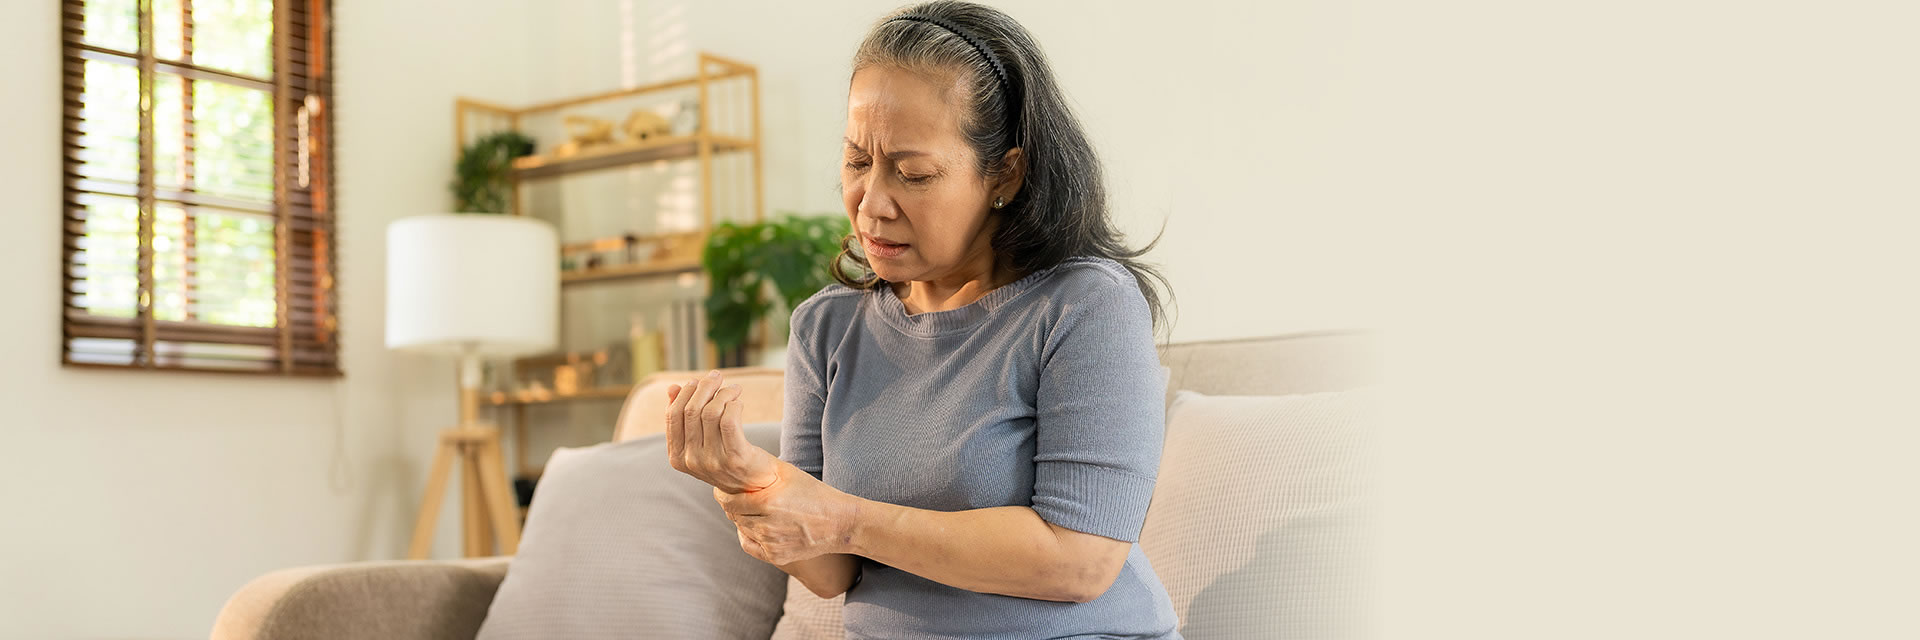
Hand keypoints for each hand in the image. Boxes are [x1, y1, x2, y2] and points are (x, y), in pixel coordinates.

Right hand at [664, 370, 779, 493]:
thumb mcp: (700, 440)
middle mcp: (692, 461)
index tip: (697, 381)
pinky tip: (738, 402)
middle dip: (704, 387)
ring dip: (723, 393)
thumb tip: (672, 388)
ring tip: (733, 389)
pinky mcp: (735, 457)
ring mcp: (713, 461)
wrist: (755, 484)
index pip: (673, 415)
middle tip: (716, 377)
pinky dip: (733, 404)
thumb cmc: (725, 456)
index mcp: (677, 457)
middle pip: (692, 411)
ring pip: (710, 412)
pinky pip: (729, 420)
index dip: (684, 394)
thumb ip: (684, 417)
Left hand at [717, 457, 859, 565]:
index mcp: (768, 502)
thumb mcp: (790, 473)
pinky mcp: (776, 557)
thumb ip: (762, 469)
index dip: (722, 495)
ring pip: (742, 530)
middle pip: (734, 516)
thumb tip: (738, 460)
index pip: (730, 501)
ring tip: (752, 510)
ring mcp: (771, 544)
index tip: (721, 490)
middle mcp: (767, 526)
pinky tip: (754, 527)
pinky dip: (749, 536)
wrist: (840, 523)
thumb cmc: (815, 494)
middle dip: (732, 506)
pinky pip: (750, 545)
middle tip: (736, 498)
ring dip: (743, 520)